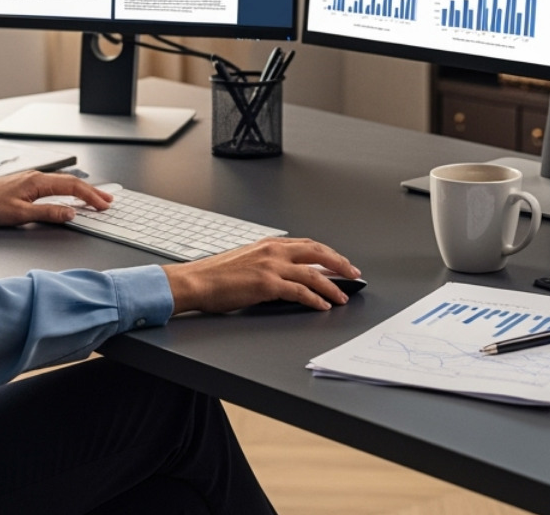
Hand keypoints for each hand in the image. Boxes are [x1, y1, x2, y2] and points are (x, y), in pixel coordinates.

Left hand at [0, 171, 110, 225]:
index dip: (90, 196)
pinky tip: (70, 197)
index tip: (103, 205)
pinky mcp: (26, 185)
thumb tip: (70, 214)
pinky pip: (54, 185)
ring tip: (95, 199)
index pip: (72, 187)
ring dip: (81, 191)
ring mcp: (32, 180)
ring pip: (64, 183)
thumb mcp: (20, 214)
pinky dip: (68, 191)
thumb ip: (48, 213)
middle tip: (107, 201)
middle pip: (71, 182)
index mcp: (38, 181)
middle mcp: (37, 177)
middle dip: (92, 192)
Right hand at [162, 237, 360, 313]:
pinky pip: (300, 292)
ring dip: (332, 286)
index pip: (308, 244)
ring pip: (313, 274)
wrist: (196, 281)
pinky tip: (323, 305)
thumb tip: (288, 274)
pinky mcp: (267, 284)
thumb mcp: (247, 260)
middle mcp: (274, 251)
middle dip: (339, 264)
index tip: (340, 262)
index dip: (328, 254)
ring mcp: (271, 267)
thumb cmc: (216, 275)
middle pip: (318, 253)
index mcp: (270, 244)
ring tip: (342, 297)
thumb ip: (268, 263)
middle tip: (353, 274)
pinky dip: (315, 299)